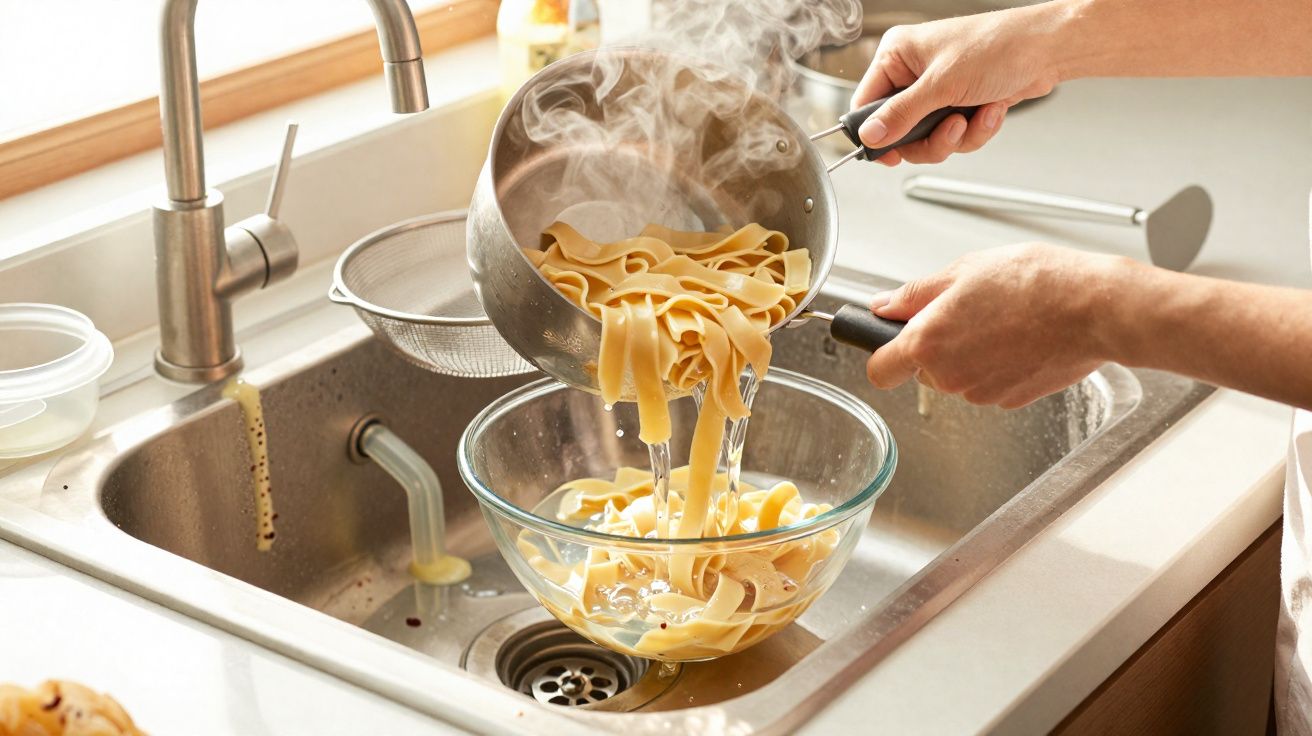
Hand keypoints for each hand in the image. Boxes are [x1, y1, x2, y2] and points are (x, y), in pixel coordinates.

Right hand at [853, 5, 1063, 164]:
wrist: (1048, 49)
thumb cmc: (998, 46)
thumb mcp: (942, 84)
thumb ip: (902, 114)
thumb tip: (870, 135)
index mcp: (897, 55)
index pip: (866, 103)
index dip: (876, 132)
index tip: (888, 154)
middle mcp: (914, 73)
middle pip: (899, 129)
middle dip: (929, 138)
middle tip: (949, 130)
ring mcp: (938, 91)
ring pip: (929, 138)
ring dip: (956, 136)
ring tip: (974, 116)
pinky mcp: (960, 103)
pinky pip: (955, 136)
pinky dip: (975, 130)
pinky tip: (990, 111)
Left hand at [865, 244, 1130, 407]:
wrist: (1096, 309)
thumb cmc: (1038, 284)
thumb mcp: (965, 271)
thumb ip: (916, 294)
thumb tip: (884, 306)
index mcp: (928, 342)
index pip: (879, 370)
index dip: (881, 354)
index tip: (889, 340)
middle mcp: (949, 376)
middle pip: (923, 371)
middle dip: (937, 346)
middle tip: (968, 311)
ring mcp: (980, 393)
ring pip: (958, 376)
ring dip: (970, 353)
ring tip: (1003, 319)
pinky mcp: (1011, 400)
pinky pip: (990, 383)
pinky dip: (999, 364)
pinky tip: (1021, 337)